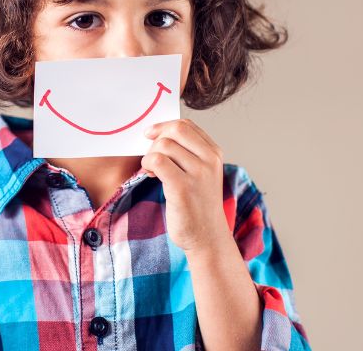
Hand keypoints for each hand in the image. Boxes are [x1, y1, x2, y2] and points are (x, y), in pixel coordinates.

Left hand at [141, 119, 232, 256]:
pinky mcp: (182, 188)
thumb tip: (157, 132)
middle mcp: (210, 161)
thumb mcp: (200, 173)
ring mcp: (198, 174)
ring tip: (153, 171)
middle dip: (157, 139)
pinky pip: (157, 161)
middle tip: (152, 157)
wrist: (207, 237)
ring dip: (150, 155)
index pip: (185, 125)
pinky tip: (151, 176)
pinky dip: (148, 164)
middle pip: (175, 130)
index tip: (152, 137)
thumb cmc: (197, 203)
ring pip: (163, 145)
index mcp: (214, 154)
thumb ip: (187, 151)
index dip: (164, 127)